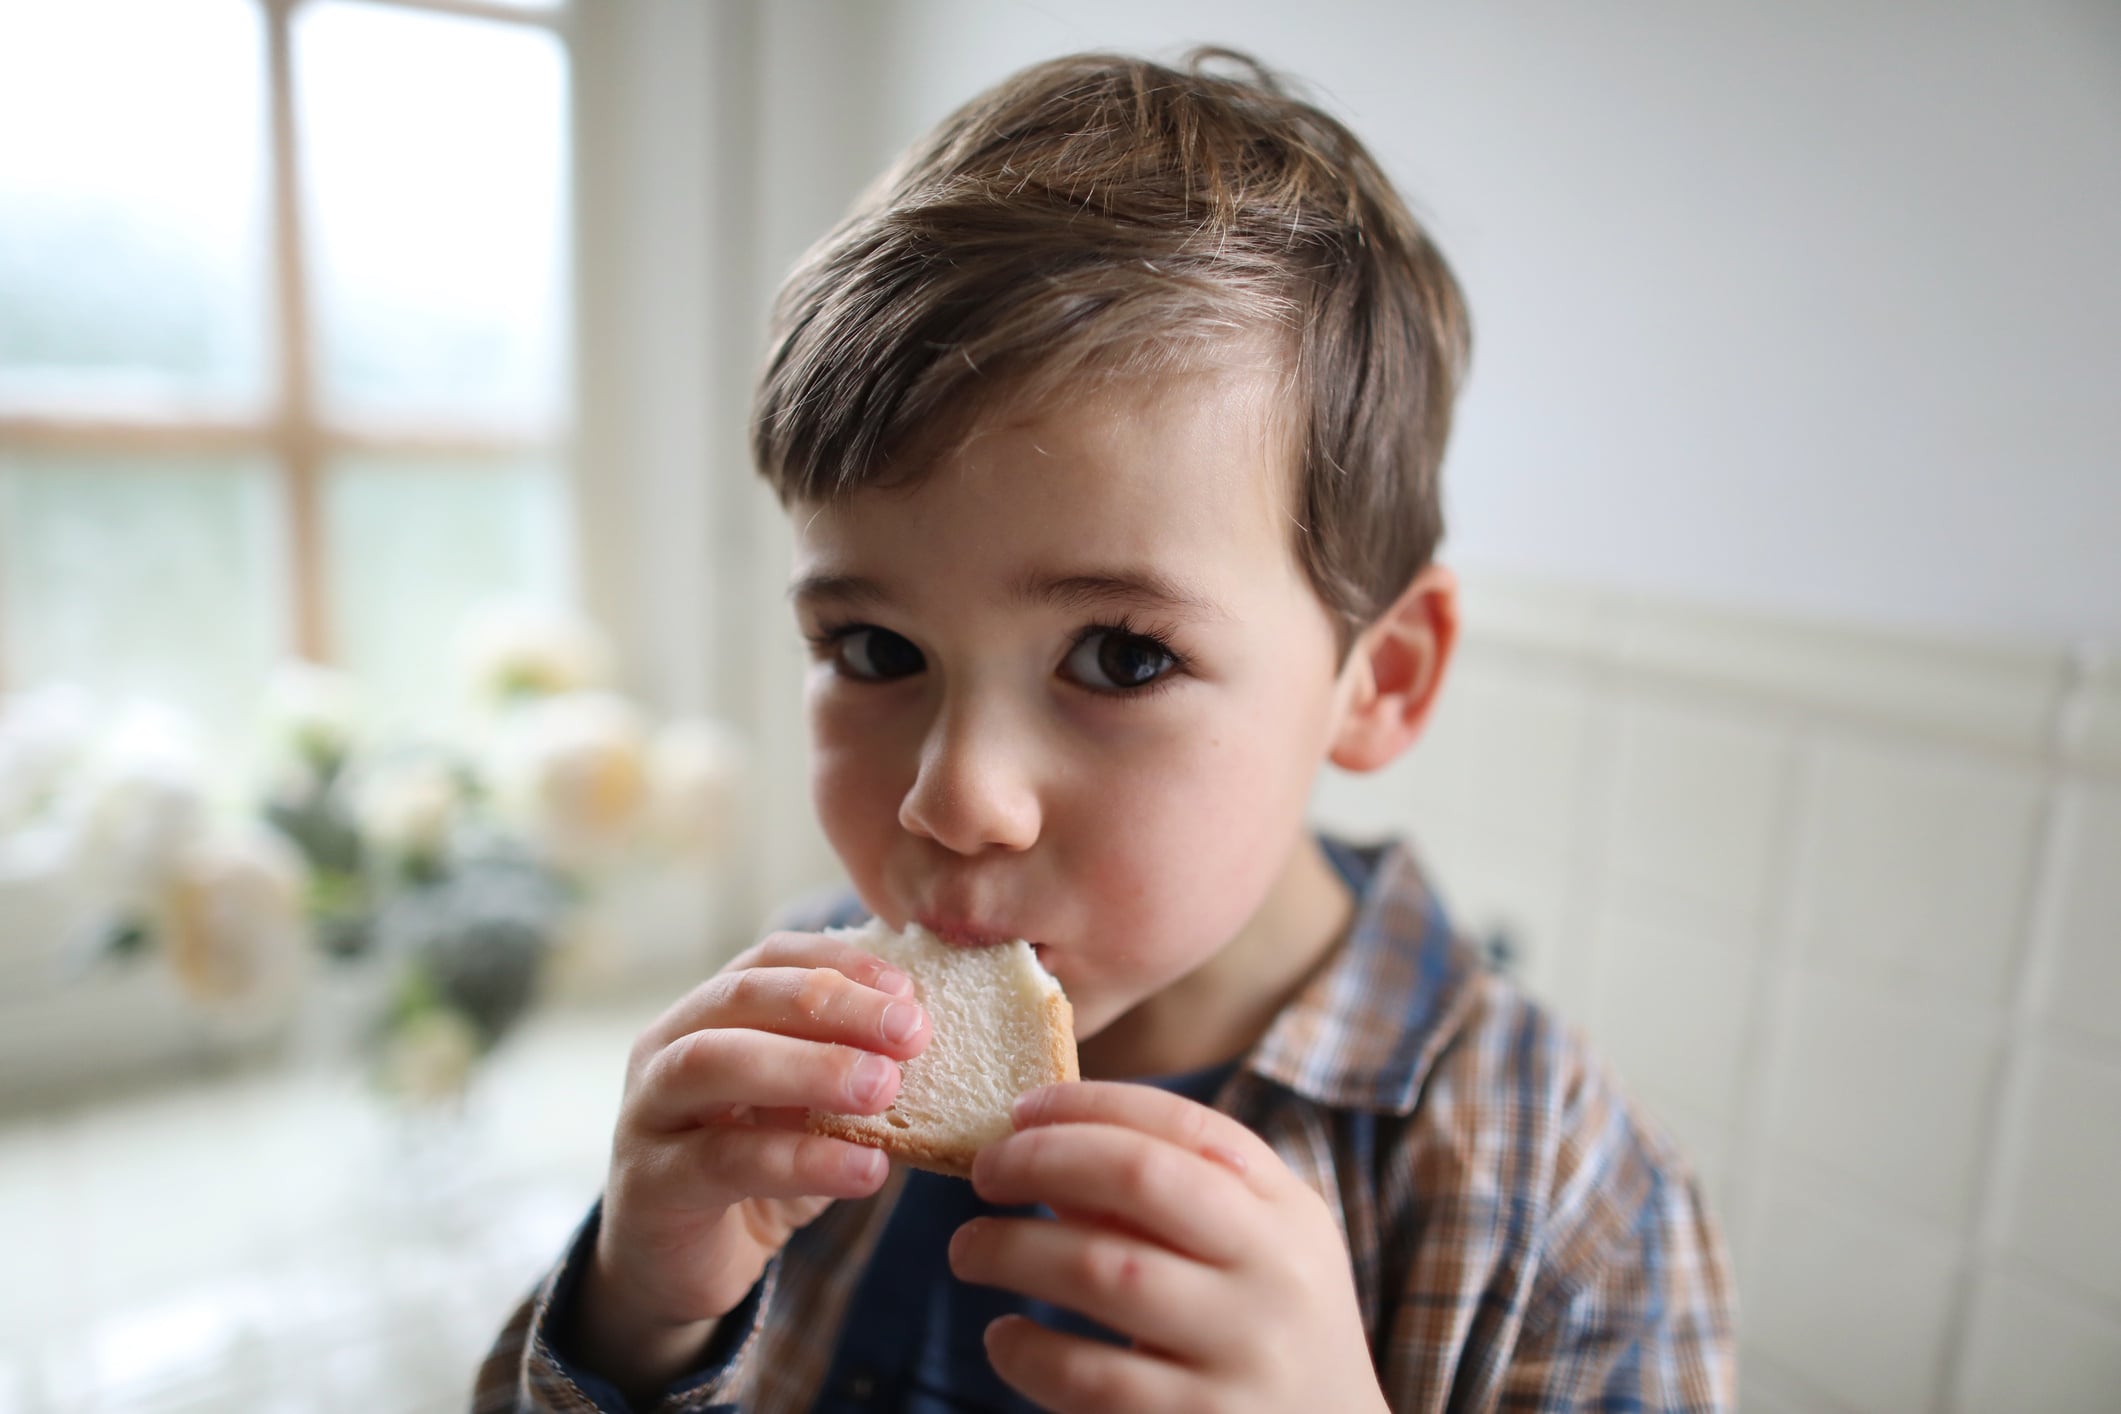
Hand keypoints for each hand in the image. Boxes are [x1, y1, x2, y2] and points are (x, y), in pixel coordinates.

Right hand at [566, 932, 930, 1401]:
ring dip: (808, 1066)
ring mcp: (648, 1113)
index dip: (839, 963)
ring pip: (713, 1063)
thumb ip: (846, 1071)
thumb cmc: (752, 1173)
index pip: (769, 959)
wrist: (678, 1270)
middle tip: (910, 1033)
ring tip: (884, 1088)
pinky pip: (725, 1159)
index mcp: (706, 1016)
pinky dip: (803, 1159)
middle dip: (831, 1004)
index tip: (907, 990)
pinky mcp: (652, 1185)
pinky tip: (867, 1169)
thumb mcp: (804, 1112)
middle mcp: (666, 1050)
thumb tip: (932, 1040)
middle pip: (740, 997)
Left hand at [948, 1082, 1387, 1413]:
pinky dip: (1026, 1350)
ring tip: (968, 1249)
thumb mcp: (1252, 1250)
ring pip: (1102, 1272)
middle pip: (1139, 1178)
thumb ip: (1168, 1198)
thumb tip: (1037, 1146)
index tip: (1022, 1109)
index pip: (1183, 1125)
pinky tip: (1006, 1337)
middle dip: (1043, 1160)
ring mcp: (1242, 1354)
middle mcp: (1274, 1273)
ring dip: (1011, 1249)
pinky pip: (1088, 1378)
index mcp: (1288, 1210)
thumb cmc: (1267, 1329)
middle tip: (984, 1170)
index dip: (1089, 1105)